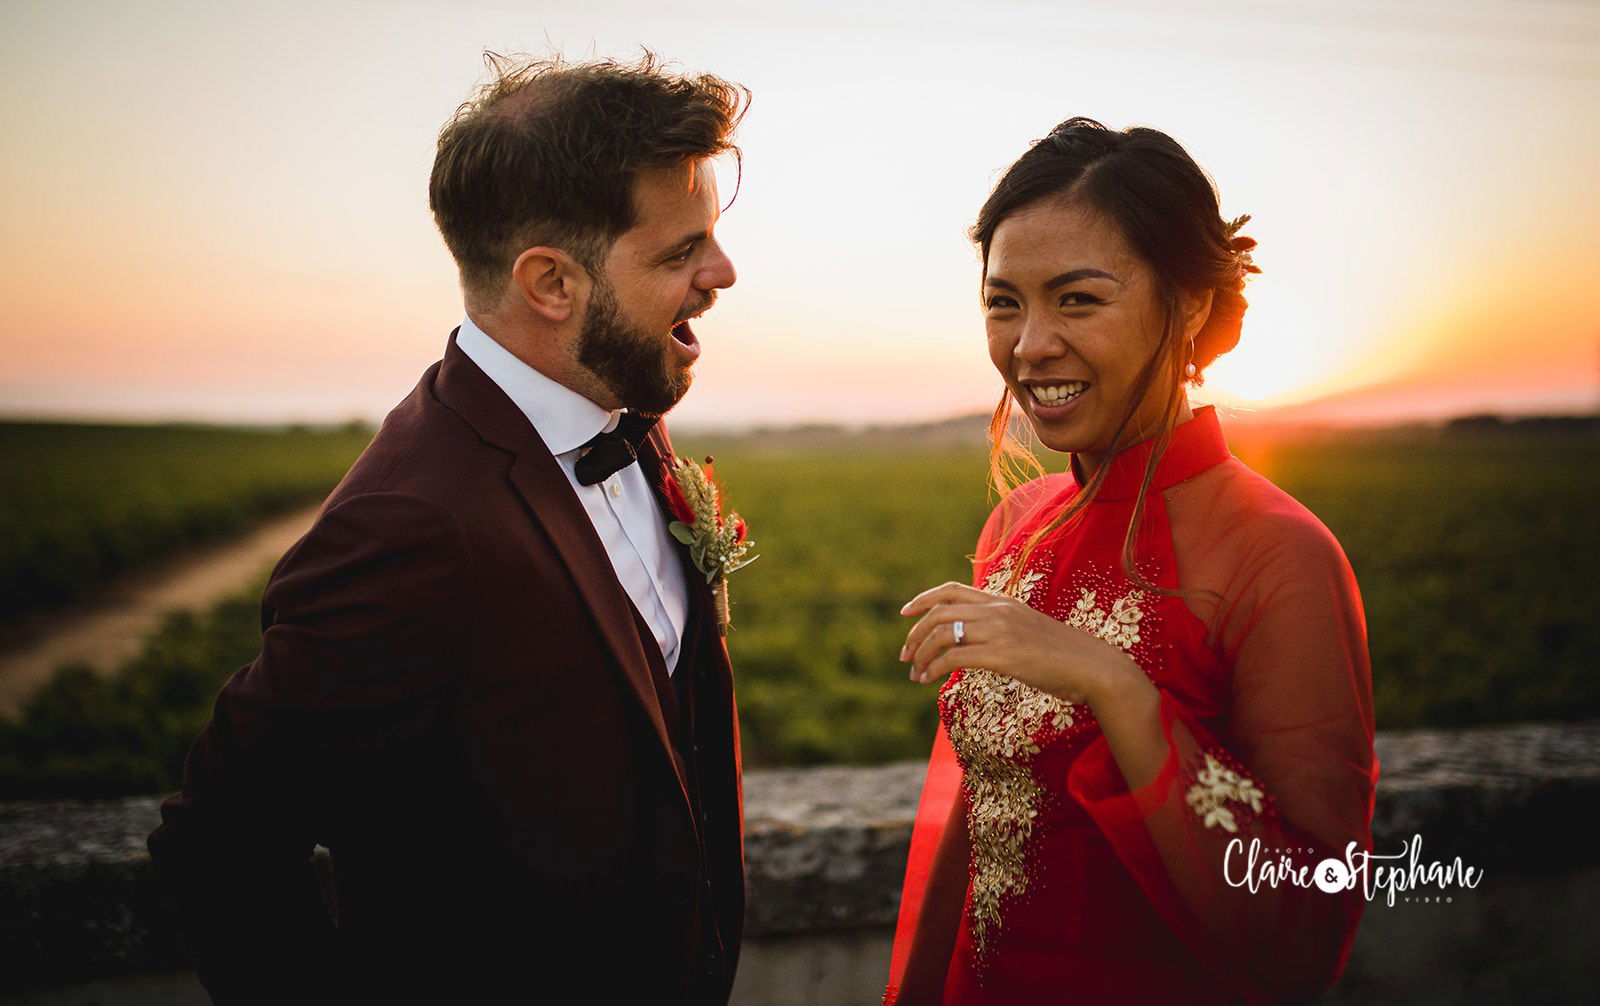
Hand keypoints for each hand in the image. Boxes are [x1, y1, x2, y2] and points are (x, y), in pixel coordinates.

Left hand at [898, 581, 1150, 708]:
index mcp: (1002, 601)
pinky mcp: (1002, 656)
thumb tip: (974, 640)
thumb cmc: (1063, 655)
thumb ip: (1001, 627)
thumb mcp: (1027, 630)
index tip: (905, 613)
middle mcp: (997, 611)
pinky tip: (929, 680)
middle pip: (939, 613)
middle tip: (905, 656)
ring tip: (915, 673)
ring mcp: (999, 631)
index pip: (952, 590)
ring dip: (921, 655)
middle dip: (915, 634)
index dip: (923, 599)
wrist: (1093, 666)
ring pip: (942, 634)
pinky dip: (934, 669)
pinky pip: (954, 658)